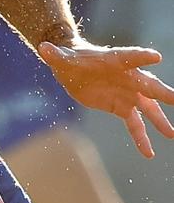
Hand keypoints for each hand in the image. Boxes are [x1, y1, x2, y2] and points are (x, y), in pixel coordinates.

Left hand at [38, 40, 173, 157]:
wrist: (74, 69)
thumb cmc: (71, 59)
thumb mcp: (61, 58)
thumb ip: (55, 54)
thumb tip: (42, 48)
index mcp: (115, 60)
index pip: (130, 56)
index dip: (142, 56)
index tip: (155, 57)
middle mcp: (128, 76)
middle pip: (148, 84)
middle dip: (162, 92)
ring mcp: (128, 93)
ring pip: (148, 107)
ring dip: (160, 120)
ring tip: (172, 134)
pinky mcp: (122, 107)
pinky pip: (135, 124)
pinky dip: (141, 138)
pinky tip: (149, 153)